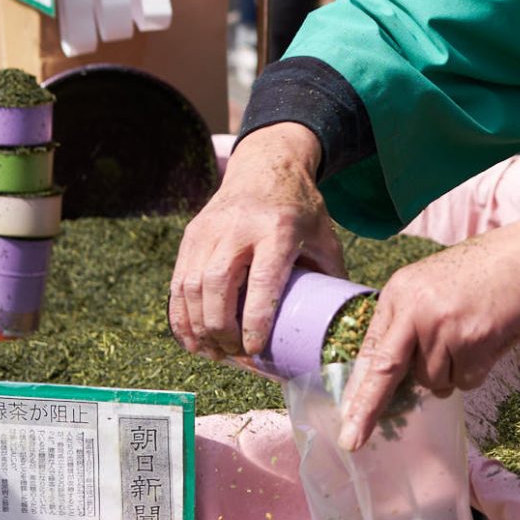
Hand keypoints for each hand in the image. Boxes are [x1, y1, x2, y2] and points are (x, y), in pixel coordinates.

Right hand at [168, 123, 345, 359]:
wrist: (267, 165)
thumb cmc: (300, 208)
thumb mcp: (325, 236)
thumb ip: (331, 276)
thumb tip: (341, 324)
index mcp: (278, 229)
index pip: (262, 280)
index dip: (255, 320)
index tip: (254, 350)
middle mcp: (239, 228)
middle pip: (218, 285)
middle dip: (221, 328)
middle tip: (233, 354)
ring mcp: (210, 229)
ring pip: (191, 285)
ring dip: (197, 326)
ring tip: (212, 353)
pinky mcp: (192, 235)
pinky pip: (177, 281)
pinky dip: (180, 314)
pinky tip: (191, 338)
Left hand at [337, 210, 519, 450]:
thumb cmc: (484, 272)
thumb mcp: (432, 286)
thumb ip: (409, 323)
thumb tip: (392, 377)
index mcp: (399, 292)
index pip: (371, 349)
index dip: (356, 388)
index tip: (343, 420)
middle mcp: (415, 308)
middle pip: (385, 371)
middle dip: (367, 410)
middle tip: (352, 441)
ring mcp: (444, 327)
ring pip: (433, 382)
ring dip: (451, 373)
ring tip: (471, 338)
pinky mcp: (474, 342)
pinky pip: (466, 381)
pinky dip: (477, 370)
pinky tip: (488, 340)